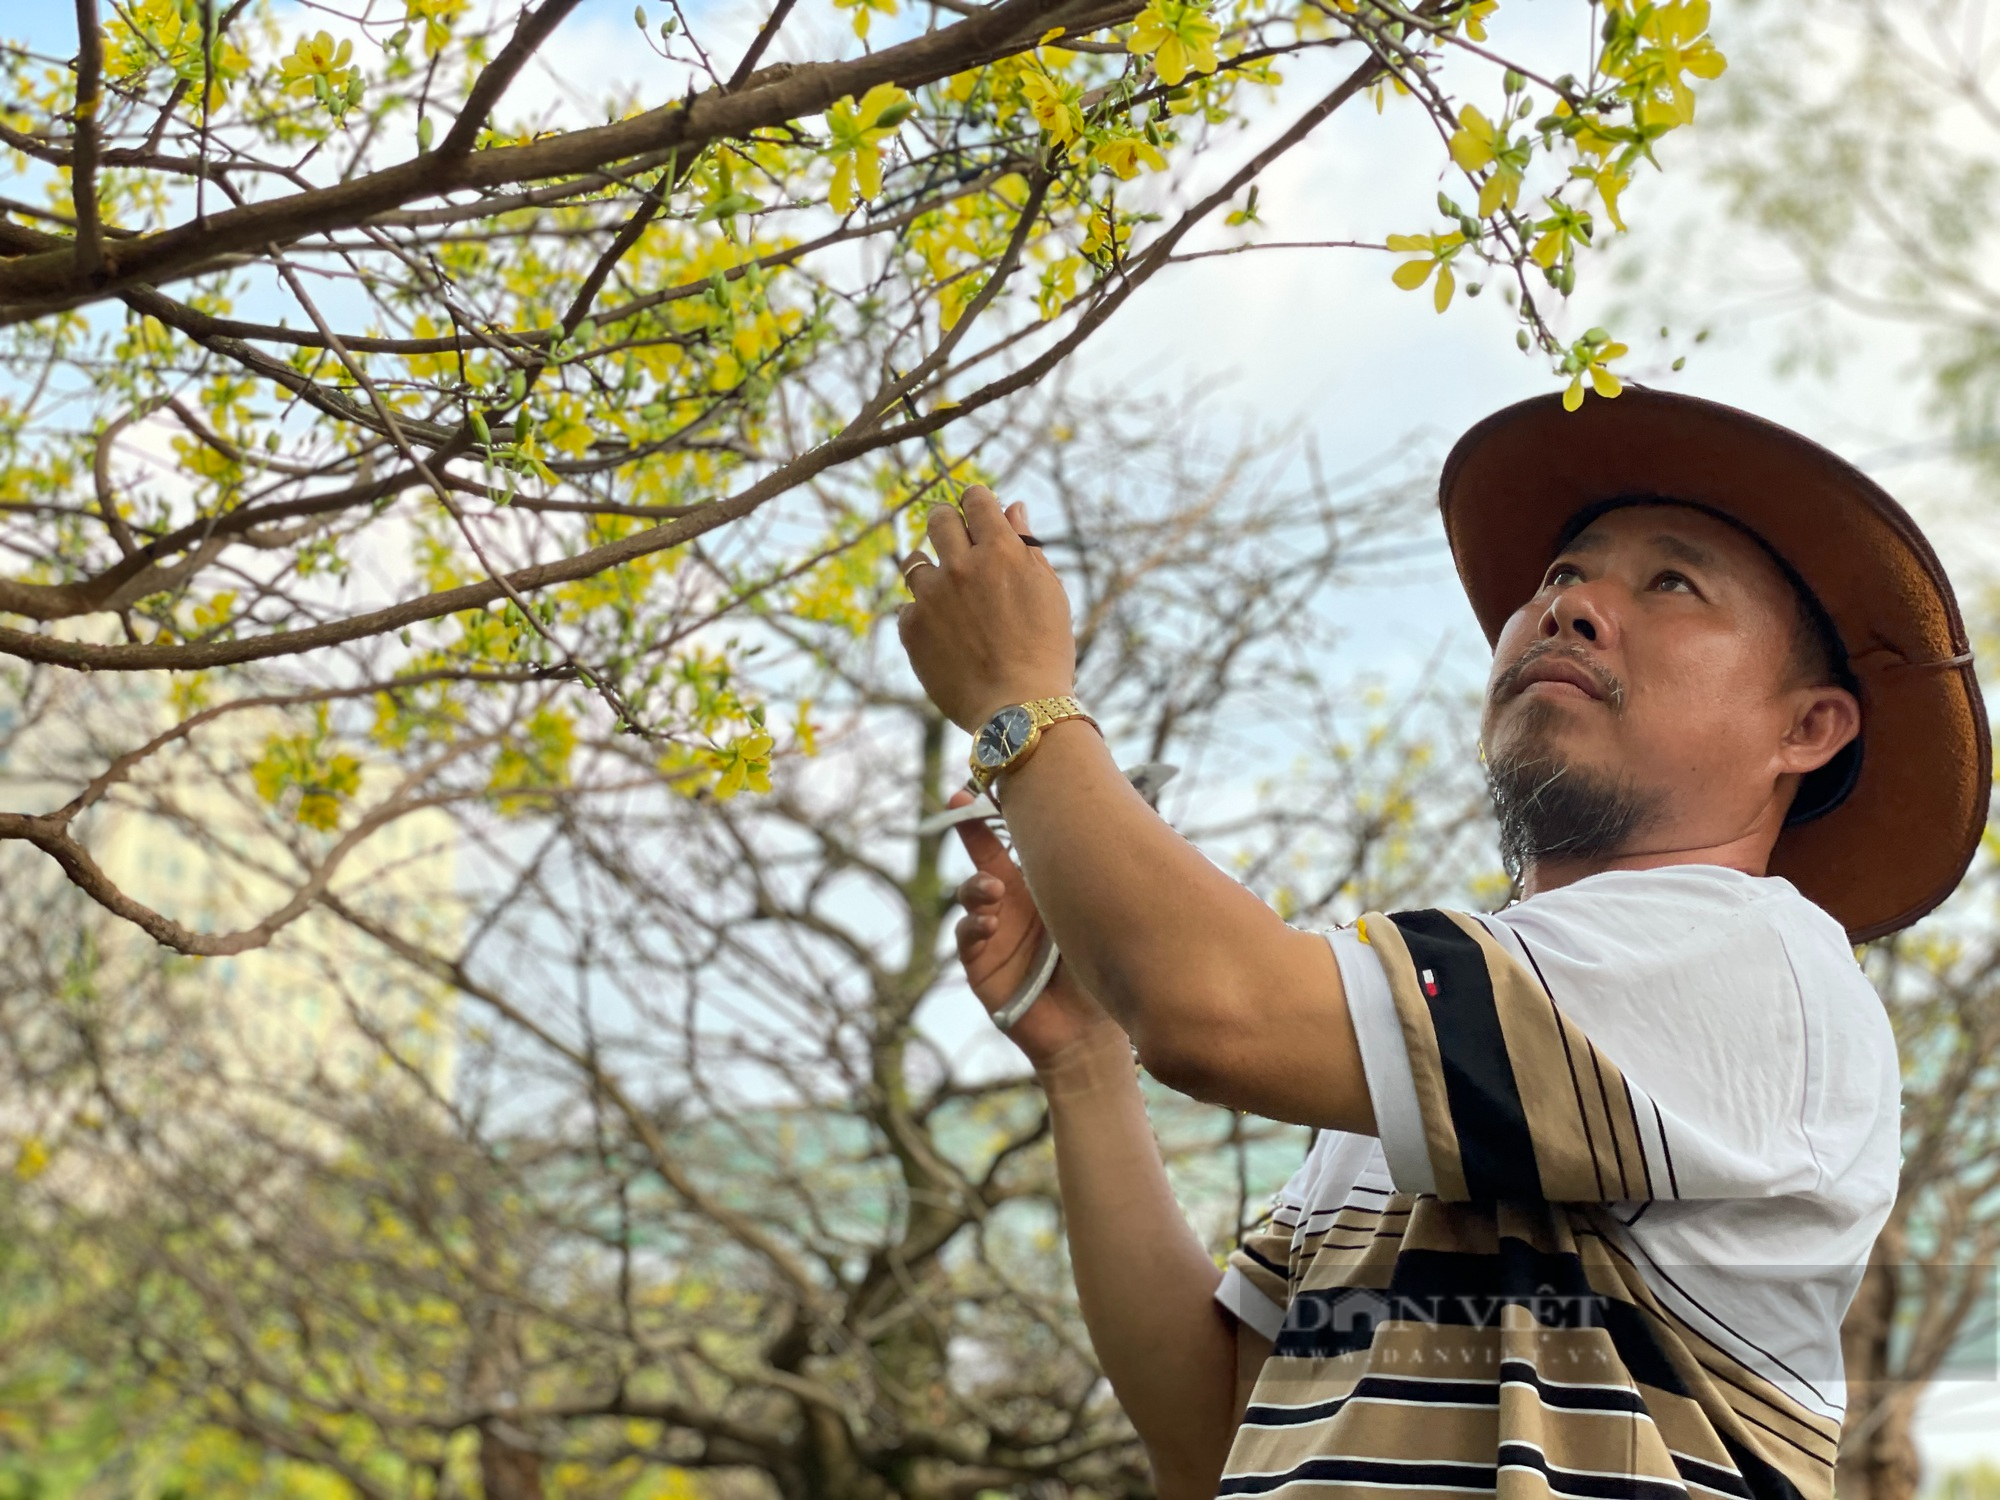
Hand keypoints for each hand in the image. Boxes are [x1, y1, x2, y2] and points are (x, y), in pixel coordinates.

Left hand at [897, 485, 1075, 730]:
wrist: (1019, 710)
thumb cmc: (1046, 652)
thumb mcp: (1048, 593)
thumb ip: (1028, 547)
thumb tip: (1014, 509)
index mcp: (1000, 550)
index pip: (975, 499)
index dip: (975, 502)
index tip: (976, 513)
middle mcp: (961, 565)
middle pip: (938, 519)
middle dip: (947, 525)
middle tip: (957, 546)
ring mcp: (932, 596)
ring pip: (913, 561)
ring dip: (929, 570)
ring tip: (948, 598)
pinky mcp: (912, 627)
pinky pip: (908, 607)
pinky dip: (922, 616)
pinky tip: (945, 637)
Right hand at [949, 790, 1118, 1071]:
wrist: (1088, 1036)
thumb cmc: (1100, 974)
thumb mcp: (1101, 919)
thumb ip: (1099, 881)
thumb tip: (1128, 823)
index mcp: (1040, 885)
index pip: (1016, 840)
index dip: (1000, 810)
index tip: (989, 781)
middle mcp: (1012, 901)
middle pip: (983, 855)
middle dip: (968, 828)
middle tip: (960, 806)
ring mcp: (993, 931)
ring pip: (971, 893)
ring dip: (977, 885)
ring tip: (992, 889)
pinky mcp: (981, 963)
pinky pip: (968, 936)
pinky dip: (974, 926)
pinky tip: (989, 925)